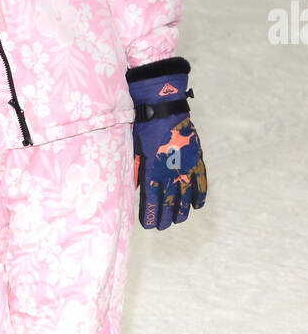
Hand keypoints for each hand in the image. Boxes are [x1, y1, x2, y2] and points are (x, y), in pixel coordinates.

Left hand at [126, 57, 206, 229]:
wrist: (163, 106)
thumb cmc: (142, 127)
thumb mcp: (133, 150)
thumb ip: (134, 170)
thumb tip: (135, 188)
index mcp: (153, 170)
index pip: (152, 200)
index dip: (151, 215)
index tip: (148, 226)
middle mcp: (171, 171)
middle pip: (171, 201)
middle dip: (166, 217)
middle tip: (163, 227)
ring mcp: (186, 165)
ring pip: (187, 194)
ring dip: (183, 210)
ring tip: (179, 220)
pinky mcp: (195, 157)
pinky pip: (200, 180)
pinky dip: (200, 194)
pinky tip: (198, 205)